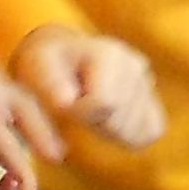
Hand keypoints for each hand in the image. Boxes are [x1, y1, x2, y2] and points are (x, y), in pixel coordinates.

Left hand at [14, 25, 164, 150]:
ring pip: (135, 130)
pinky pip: (151, 132)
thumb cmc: (44, 67)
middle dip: (94, 124)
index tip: (64, 103)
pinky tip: (109, 121)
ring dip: (109, 131)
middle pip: (119, 120)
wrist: (60, 56)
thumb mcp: (35, 74)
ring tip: (91, 110)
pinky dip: (130, 136)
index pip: (105, 103)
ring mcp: (146, 80)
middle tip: (77, 107)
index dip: (80, 114)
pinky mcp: (152, 98)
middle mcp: (133, 63)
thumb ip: (47, 96)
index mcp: (107, 53)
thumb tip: (64, 120)